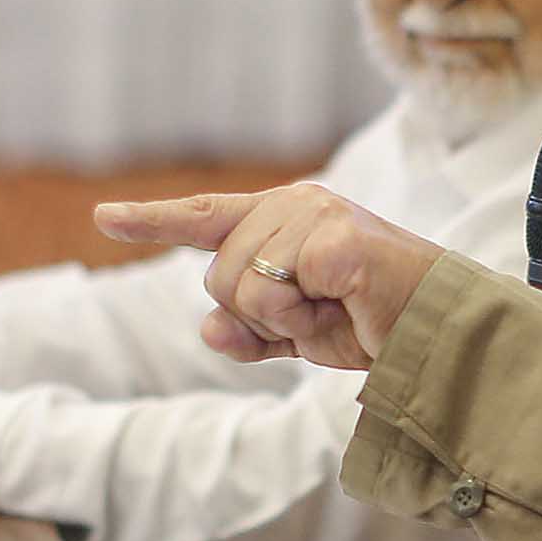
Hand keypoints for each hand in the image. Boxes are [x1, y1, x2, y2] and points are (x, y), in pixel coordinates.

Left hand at [93, 183, 441, 368]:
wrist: (438, 330)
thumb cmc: (375, 323)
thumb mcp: (300, 335)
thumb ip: (250, 332)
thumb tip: (206, 330)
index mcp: (282, 218)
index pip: (205, 217)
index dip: (150, 220)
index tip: (104, 217)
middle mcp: (293, 204)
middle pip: (216, 275)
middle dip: (257, 315)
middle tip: (319, 316)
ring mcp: (312, 214)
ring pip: (239, 285)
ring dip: (283, 318)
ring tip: (334, 310)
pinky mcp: (331, 236)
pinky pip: (272, 291)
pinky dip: (302, 317)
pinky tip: (342, 306)